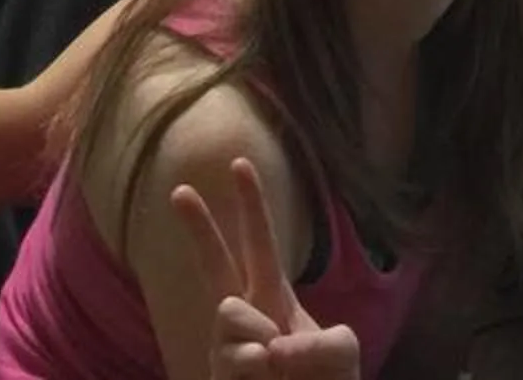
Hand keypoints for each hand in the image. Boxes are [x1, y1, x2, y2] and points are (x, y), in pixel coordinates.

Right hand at [169, 157, 361, 379]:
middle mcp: (244, 314)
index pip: (260, 242)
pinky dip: (260, 365)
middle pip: (215, 263)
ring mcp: (226, 345)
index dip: (252, 205)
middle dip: (199, 226)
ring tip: (275, 365)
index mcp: (273, 296)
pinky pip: (237, 353)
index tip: (240, 163)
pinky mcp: (218, 373)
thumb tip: (273, 349)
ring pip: (229, 310)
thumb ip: (322, 341)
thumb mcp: (342, 352)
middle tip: (179, 189)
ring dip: (260, 333)